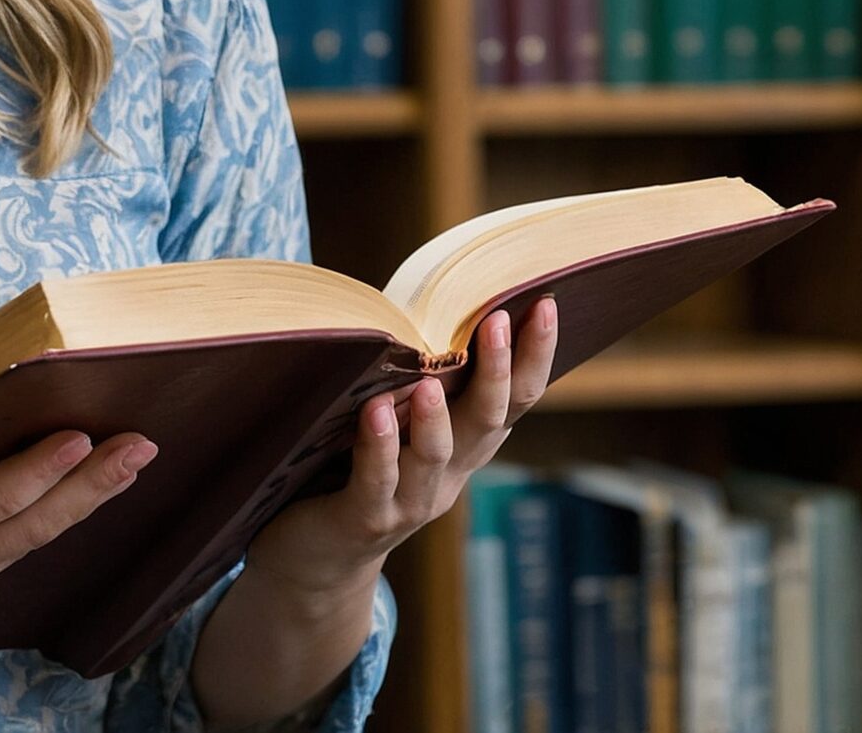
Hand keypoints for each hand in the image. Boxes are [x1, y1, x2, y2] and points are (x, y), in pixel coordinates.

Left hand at [245, 294, 561, 596]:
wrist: (316, 559)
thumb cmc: (352, 469)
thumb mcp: (396, 422)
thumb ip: (413, 379)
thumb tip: (425, 302)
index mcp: (463, 447)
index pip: (512, 399)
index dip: (534, 356)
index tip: (545, 304)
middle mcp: (448, 475)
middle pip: (487, 421)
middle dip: (498, 369)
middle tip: (500, 317)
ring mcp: (409, 502)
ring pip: (435, 456)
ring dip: (436, 416)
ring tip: (430, 377)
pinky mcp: (365, 519)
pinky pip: (377, 481)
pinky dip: (379, 446)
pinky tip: (375, 411)